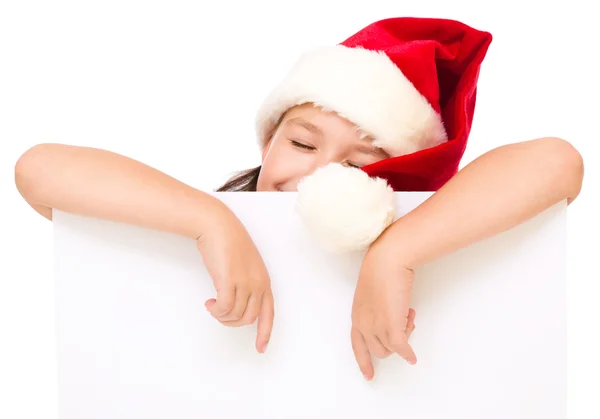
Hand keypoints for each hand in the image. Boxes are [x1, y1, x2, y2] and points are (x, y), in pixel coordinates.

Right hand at [196, 205, 273, 353]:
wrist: (217, 226)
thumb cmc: (228, 243)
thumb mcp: (244, 267)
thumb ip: (245, 284)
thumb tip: (237, 305)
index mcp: (264, 280)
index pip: (269, 312)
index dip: (265, 332)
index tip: (261, 348)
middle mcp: (258, 283)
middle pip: (248, 318)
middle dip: (232, 323)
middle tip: (219, 314)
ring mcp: (245, 282)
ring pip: (234, 315)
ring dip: (221, 316)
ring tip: (212, 306)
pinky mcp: (229, 280)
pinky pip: (224, 308)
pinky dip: (216, 311)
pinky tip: (209, 303)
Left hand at [351, 237, 416, 379]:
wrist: (388, 261)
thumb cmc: (382, 270)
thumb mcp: (373, 294)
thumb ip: (377, 309)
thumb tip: (392, 317)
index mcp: (357, 316)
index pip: (357, 345)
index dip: (363, 361)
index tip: (368, 375)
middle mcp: (363, 324)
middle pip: (378, 350)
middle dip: (393, 341)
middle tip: (405, 321)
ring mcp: (376, 326)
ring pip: (391, 349)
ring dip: (404, 337)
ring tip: (409, 316)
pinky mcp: (391, 326)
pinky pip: (401, 348)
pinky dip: (408, 354)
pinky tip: (413, 358)